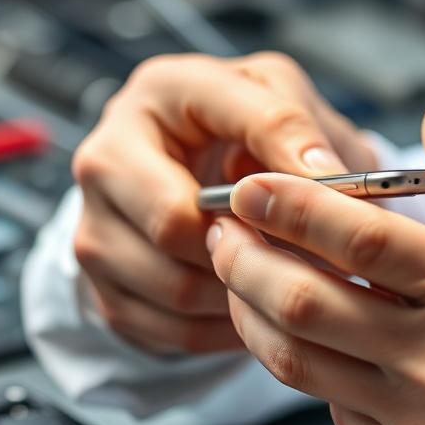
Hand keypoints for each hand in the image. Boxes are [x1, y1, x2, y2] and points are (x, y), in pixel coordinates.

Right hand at [71, 52, 376, 354]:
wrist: (199, 167)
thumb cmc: (245, 129)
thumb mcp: (282, 100)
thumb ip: (301, 127)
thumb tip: (326, 174)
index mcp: (160, 92)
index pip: (227, 130)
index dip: (283, 173)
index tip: (331, 196)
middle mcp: (106, 157)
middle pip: (174, 227)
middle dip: (250, 247)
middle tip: (303, 253)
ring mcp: (92, 228)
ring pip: (176, 289)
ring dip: (244, 294)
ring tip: (289, 277)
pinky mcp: (101, 289)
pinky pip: (172, 331)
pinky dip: (227, 329)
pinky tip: (260, 304)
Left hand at [206, 97, 424, 424]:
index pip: (357, 236)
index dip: (289, 203)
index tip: (251, 183)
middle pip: (304, 303)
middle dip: (245, 257)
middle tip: (222, 226)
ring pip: (304, 366)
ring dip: (256, 314)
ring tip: (238, 276)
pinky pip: (339, 415)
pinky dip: (313, 370)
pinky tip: (312, 339)